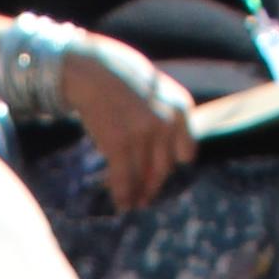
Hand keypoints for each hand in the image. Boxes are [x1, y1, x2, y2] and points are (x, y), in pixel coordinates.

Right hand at [63, 33, 199, 210]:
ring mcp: (143, 135)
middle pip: (164, 169)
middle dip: (153, 186)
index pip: (186, 154)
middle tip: (144, 199)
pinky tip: (120, 203)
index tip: (161, 177)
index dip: (173, 168)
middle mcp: (166, 123)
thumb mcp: (157, 93)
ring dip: (137, 196)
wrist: (92, 73)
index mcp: (180, 109)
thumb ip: (167, 119)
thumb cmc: (122, 83)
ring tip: (131, 205)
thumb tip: (172, 156)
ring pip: (144, 178)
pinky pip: (124, 179)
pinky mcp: (120, 145)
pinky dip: (122, 195)